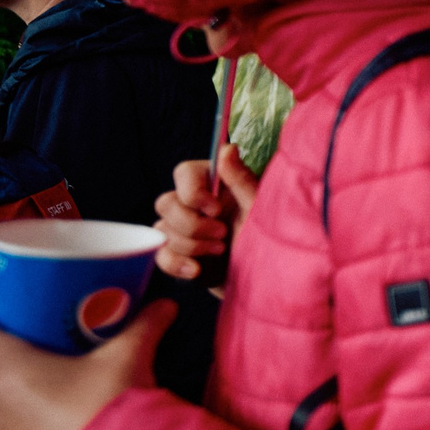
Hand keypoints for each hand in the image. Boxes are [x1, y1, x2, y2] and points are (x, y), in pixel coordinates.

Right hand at [154, 147, 259, 281]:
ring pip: (162, 230)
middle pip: (166, 202)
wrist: (266, 280)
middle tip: (222, 235)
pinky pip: (159, 255)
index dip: (193, 192)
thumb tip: (228, 149)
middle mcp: (196, 203)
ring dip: (191, 245)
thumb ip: (242, 181)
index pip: (184, 172)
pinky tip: (196, 270)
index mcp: (216, 185)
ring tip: (221, 252)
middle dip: (192, 224)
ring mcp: (184, 229)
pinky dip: (176, 263)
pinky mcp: (179, 254)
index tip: (216, 210)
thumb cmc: (269, 242)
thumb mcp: (259, 211)